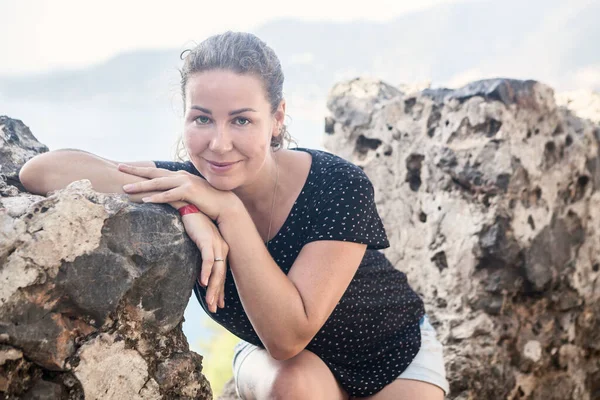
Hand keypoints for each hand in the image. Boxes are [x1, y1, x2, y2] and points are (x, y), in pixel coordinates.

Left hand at [118, 164, 238, 222]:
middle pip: (153, 172)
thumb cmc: (208, 201)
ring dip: (141, 186)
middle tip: (119, 168)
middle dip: (135, 170)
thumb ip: (179, 191)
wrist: (225, 204)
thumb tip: (169, 194)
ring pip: (158, 183)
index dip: (140, 169)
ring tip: (126, 189)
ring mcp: (185, 182)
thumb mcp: (191, 193)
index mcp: (179, 176)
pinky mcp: (189, 192)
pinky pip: (169, 195)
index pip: (156, 171)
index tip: (126, 167)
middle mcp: (180, 176)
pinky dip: (156, 197)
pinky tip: (145, 200)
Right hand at [182, 212, 228, 312]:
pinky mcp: (207, 240)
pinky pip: (208, 259)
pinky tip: (202, 283)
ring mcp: (216, 244)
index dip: (219, 290)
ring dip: (213, 288)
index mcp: (220, 250)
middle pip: (220, 276)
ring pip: (216, 271)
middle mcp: (221, 249)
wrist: (190, 206)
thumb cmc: (193, 225)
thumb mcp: (198, 244)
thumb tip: (197, 276)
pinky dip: (206, 272)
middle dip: (217, 294)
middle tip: (214, 309)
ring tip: (210, 302)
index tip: (217, 304)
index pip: (221, 275)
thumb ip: (200, 258)